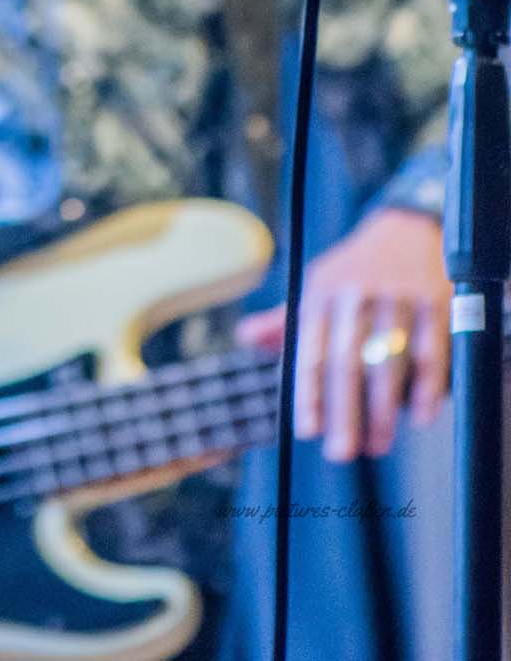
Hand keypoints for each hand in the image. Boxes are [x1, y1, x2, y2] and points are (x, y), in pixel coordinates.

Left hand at [237, 209, 451, 460]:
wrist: (408, 228)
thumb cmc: (356, 269)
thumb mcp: (318, 286)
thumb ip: (286, 320)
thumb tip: (246, 339)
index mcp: (322, 293)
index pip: (310, 350)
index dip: (307, 392)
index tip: (306, 431)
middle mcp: (356, 295)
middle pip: (346, 361)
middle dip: (343, 411)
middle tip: (341, 453)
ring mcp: (398, 298)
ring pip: (387, 361)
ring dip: (382, 409)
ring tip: (377, 444)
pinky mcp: (435, 303)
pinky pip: (431, 352)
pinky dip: (427, 387)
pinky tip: (420, 416)